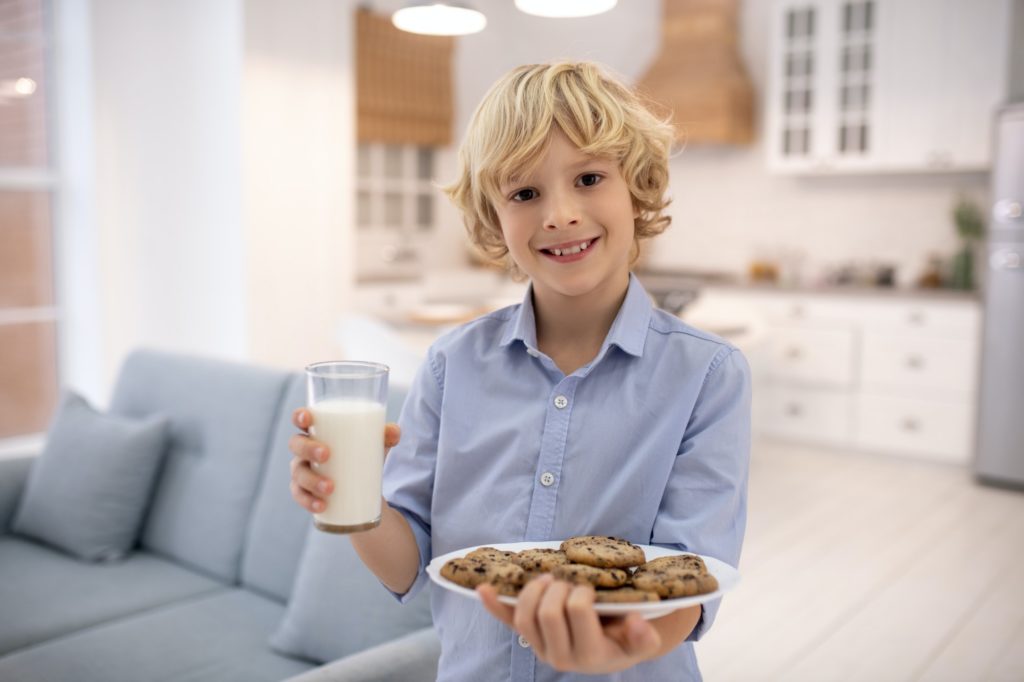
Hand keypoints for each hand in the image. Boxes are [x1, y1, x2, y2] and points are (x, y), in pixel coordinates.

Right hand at [288, 407, 400, 513]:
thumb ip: (385, 435)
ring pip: (299, 473)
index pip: (301, 418)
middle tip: (326, 455)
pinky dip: (309, 501)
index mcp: (317, 431)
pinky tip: (321, 506)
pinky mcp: (304, 492)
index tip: (308, 420)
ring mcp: (302, 471)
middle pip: (296, 444)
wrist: (362, 485)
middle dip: (308, 449)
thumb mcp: (374, 444)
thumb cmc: (362, 453)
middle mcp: (304, 449)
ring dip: (312, 480)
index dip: (300, 416)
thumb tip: (395, 432)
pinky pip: (300, 496)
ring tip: (330, 488)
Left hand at [477, 575, 661, 674]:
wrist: (614, 651)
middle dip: (558, 588)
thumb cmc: (628, 638)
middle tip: (570, 581)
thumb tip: (636, 622)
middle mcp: (561, 657)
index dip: (581, 593)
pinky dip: (494, 605)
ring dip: (533, 590)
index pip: (576, 613)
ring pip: (525, 617)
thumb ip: (644, 636)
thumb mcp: (643, 639)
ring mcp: (541, 648)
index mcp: (590, 655)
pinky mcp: (530, 639)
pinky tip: (483, 589)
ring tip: (548, 578)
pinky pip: (508, 622)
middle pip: (547, 613)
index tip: (589, 587)